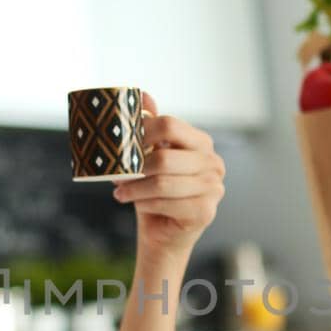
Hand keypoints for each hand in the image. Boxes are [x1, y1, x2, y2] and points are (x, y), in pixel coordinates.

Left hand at [112, 93, 224, 259]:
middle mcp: (214, 163)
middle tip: (116, 174)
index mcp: (202, 143)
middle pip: (165, 157)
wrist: (163, 233)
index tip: (121, 144)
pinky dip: (145, 203)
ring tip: (121, 192)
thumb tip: (143, 96)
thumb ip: (150, 128)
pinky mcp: (205, 211)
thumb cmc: (156, 193)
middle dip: (135, 167)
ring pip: (162, 182)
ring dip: (135, 188)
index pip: (171, 125)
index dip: (142, 133)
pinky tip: (137, 204)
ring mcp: (214, 188)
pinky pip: (165, 203)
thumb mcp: (150, 157)